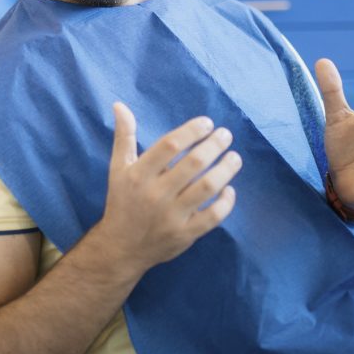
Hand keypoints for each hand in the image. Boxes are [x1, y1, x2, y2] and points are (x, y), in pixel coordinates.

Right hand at [90, 103, 240, 275]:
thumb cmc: (122, 201)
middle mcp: (155, 194)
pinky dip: (225, 202)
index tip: (207, 123)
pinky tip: (229, 189)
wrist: (121, 247)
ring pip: (206, 188)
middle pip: (193, 164)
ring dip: (226, 170)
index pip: (169, 145)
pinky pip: (212, 217)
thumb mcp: (118, 168)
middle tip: (226, 135)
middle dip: (214, 145)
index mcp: (138, 174)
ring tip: (235, 157)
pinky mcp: (185, 234)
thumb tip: (120, 105)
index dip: (191, 131)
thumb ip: (124, 136)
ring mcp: (172, 216)